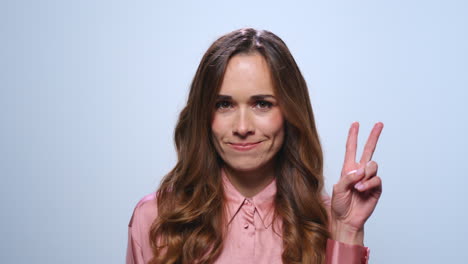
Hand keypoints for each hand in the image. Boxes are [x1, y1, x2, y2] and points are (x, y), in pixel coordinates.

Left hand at [330, 122, 383, 244]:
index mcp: (348, 169)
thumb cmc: (339, 205)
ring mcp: (369, 179)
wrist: (347, 220)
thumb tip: (361, 169)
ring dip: (365, 174)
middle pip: (368, 150)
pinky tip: (362, 190)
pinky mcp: (376, 188)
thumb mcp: (338, 189)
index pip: (351, 149)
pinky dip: (369, 184)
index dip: (353, 136)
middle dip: (373, 136)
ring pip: (373, 165)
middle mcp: (359, 171)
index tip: (355, 124)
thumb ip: (348, 177)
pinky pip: (376, 179)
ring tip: (357, 187)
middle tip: (379, 124)